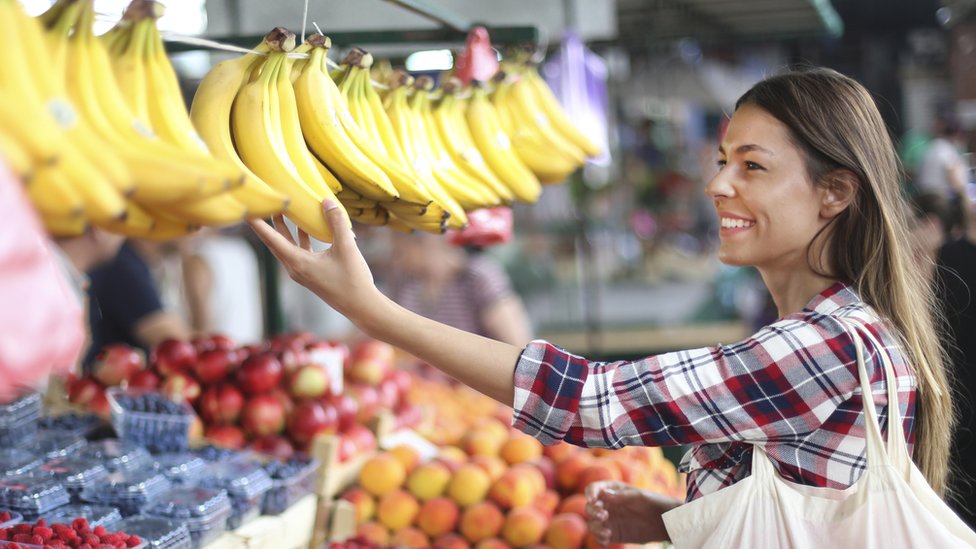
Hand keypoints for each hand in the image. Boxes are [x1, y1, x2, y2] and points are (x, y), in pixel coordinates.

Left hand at [248, 201, 381, 322]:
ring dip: (284, 229)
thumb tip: (327, 201)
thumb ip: (336, 222)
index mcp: (298, 263)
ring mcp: (302, 272)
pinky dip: (300, 238)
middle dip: (269, 222)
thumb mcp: (346, 247)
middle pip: (275, 241)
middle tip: (264, 202)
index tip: (246, 210)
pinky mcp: (310, 273)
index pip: (271, 239)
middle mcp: (295, 268)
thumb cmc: (353, 280)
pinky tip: (306, 226)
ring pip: (287, 246)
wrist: (361, 306)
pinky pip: (299, 251)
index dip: (258, 224)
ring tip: (282, 210)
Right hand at [585, 480, 679, 545]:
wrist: (665, 522)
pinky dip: (600, 539)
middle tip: (604, 516)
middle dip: (593, 511)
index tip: (593, 500)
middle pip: (590, 507)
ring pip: (592, 523)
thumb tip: (603, 494)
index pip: (594, 489)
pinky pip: (600, 537)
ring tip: (607, 533)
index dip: (590, 493)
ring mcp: (609, 520)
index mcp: (612, 490)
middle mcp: (607, 504)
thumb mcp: (639, 497)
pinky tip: (607, 539)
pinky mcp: (613, 533)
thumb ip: (622, 496)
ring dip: (595, 528)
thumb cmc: (654, 503)